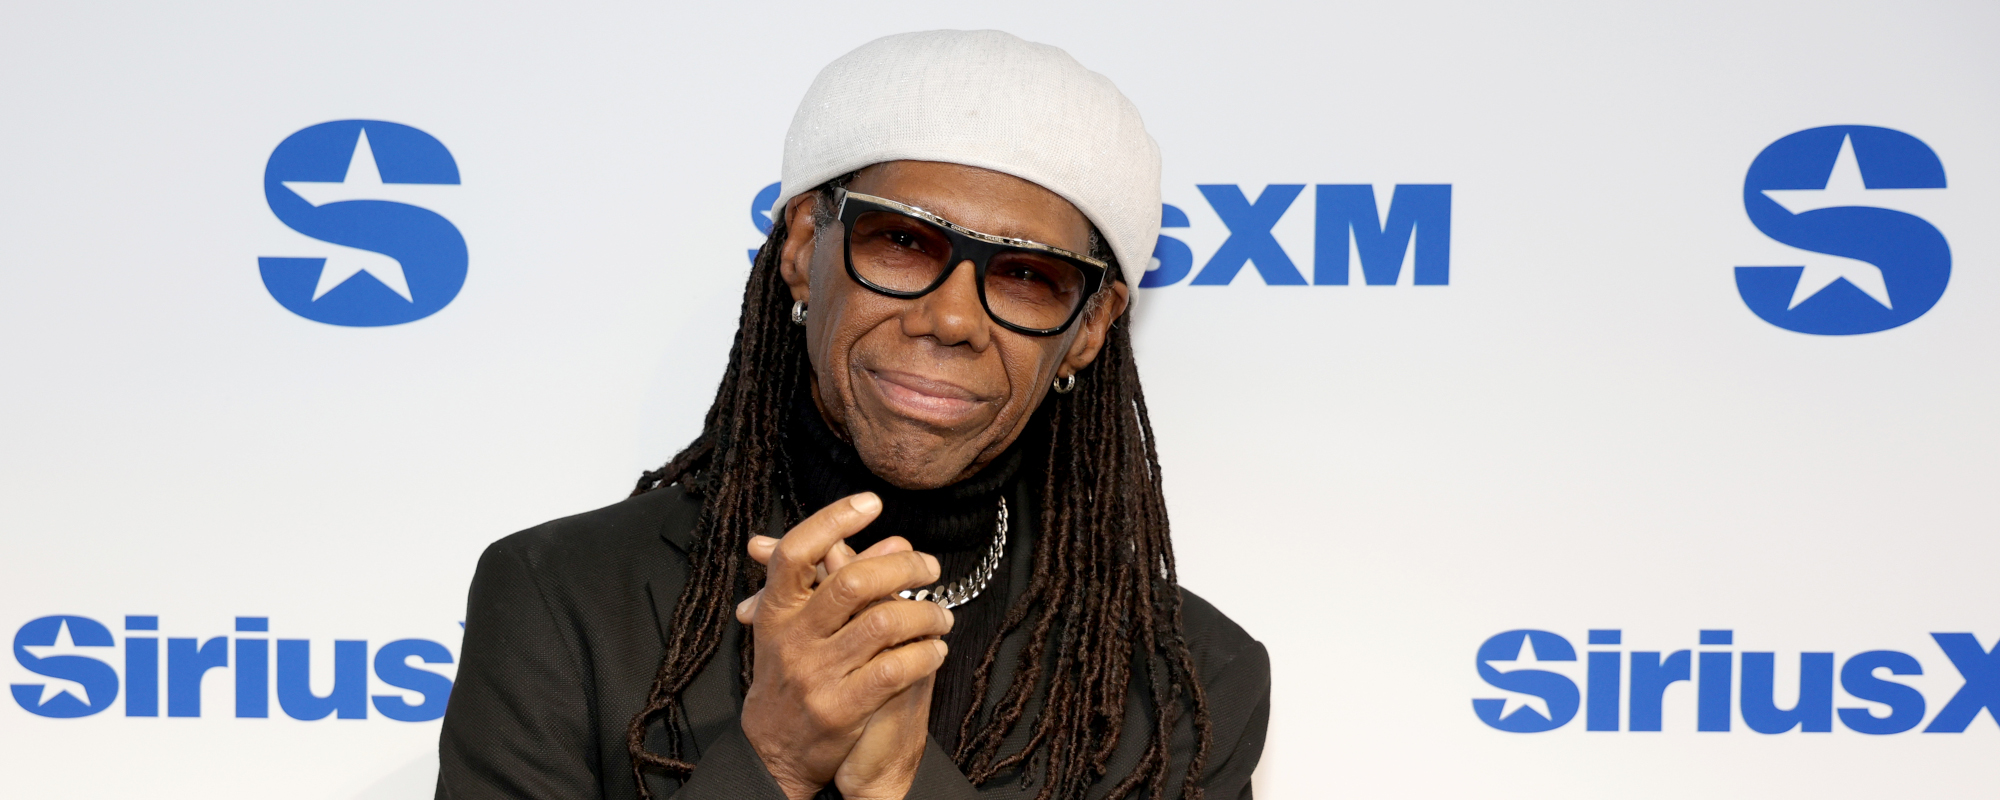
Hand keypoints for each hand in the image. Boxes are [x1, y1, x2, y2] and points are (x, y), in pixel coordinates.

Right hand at [737, 493, 954, 799]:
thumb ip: (841, 579)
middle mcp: (792, 639)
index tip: (872, 503)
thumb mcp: (800, 625)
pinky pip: (896, 669)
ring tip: (940, 616)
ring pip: (884, 623)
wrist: (774, 748)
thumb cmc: (794, 674)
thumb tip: (896, 542)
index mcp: (777, 611)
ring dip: (926, 613)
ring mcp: (816, 674)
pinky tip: (935, 650)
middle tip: (930, 568)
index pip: (798, 552)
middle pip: (853, 582)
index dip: (833, 519)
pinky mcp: (841, 708)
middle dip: (903, 568)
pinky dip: (926, 653)